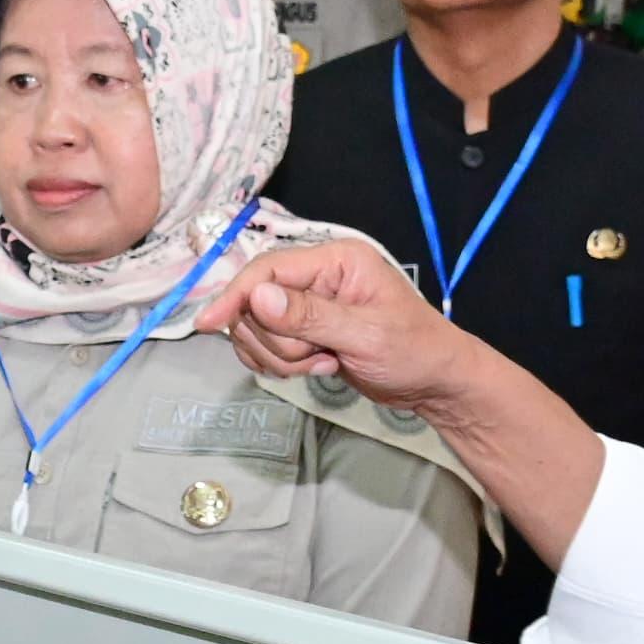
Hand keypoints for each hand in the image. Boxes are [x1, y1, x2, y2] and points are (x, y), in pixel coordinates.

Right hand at [199, 237, 483, 414]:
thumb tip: (257, 297)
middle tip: (317, 356)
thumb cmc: (414, 351)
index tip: (208, 324)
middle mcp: (317, 276)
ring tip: (325, 363)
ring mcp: (309, 305)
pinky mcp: (305, 332)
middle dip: (277, 341)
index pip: (268, 270)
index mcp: (335, 260)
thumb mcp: (365, 334)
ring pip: (258, 330)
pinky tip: (320, 367)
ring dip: (283, 357)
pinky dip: (284, 365)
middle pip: (256, 304)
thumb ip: (309, 316)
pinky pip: (268, 347)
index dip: (235, 295)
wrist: (435, 383)